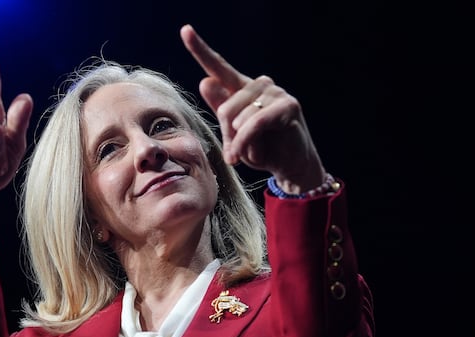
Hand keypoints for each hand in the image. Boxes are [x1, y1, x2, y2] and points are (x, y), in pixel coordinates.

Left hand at [180, 25, 325, 191]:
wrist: (290, 167)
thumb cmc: (262, 149)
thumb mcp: (234, 134)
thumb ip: (221, 110)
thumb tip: (205, 81)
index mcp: (241, 88)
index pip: (218, 68)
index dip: (200, 50)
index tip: (185, 30)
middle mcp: (259, 84)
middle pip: (224, 108)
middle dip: (228, 136)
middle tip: (236, 152)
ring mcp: (275, 93)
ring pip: (239, 118)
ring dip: (240, 143)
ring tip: (252, 151)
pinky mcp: (288, 105)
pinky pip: (255, 124)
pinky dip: (247, 142)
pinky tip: (250, 155)